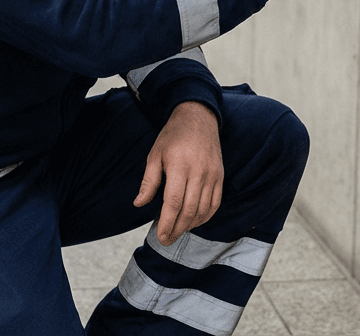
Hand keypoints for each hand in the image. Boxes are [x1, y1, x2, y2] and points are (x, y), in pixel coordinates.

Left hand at [134, 101, 223, 245]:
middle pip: (189, 209)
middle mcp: (198, 171)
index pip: (173, 202)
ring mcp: (212, 174)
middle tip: (167, 240)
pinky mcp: (220, 176)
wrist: (198, 118)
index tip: (160, 236)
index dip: (167, 222)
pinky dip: (206, 216)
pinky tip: (194, 222)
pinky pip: (215, 203)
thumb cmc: (173, 136)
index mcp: (179, 165)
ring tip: (178, 231)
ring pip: (203, 209)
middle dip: (177, 229)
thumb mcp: (155, 155)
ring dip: (190, 225)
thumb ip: (148, 181)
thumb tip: (139, 204)